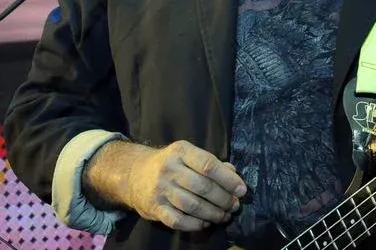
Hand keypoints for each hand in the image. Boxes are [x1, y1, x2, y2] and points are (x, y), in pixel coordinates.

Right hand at [91, 140, 246, 231]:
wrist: (134, 174)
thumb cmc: (169, 164)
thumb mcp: (188, 155)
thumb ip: (211, 163)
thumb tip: (233, 173)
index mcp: (181, 151)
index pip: (208, 164)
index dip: (228, 179)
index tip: (241, 190)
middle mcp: (169, 169)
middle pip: (203, 187)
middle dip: (223, 199)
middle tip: (234, 206)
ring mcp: (160, 189)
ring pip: (192, 205)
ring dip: (213, 213)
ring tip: (224, 216)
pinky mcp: (154, 208)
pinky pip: (178, 221)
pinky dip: (195, 224)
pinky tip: (205, 223)